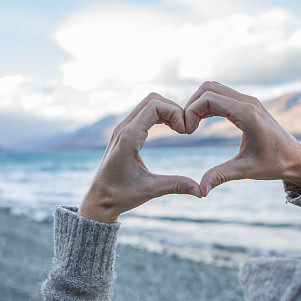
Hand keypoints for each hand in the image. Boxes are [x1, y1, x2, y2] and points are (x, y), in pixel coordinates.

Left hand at [78, 93, 202, 222]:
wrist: (99, 200)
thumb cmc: (120, 196)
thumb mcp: (150, 190)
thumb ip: (175, 186)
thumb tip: (201, 191)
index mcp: (128, 137)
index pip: (154, 106)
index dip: (175, 113)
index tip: (186, 132)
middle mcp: (123, 128)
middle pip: (152, 99)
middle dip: (173, 109)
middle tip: (186, 129)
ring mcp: (122, 128)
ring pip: (148, 104)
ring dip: (167, 111)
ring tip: (181, 129)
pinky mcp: (124, 132)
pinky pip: (144, 113)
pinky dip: (160, 115)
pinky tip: (171, 129)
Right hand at [183, 81, 300, 195]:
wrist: (296, 159)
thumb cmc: (275, 164)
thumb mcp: (246, 170)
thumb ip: (221, 176)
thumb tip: (200, 190)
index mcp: (247, 114)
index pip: (209, 99)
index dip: (191, 112)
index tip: (187, 132)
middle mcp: (248, 102)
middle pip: (209, 88)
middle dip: (192, 105)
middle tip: (186, 128)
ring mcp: (249, 101)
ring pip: (214, 89)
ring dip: (199, 103)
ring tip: (192, 127)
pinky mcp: (249, 104)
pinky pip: (222, 95)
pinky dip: (208, 105)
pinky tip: (202, 123)